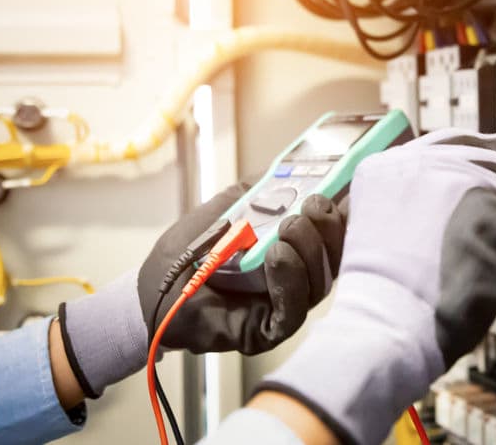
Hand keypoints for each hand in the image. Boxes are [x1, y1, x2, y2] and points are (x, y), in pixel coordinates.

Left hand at [58, 183, 345, 397]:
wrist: (151, 289)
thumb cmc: (187, 252)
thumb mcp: (227, 208)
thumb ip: (259, 190)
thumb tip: (295, 165)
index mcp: (292, 249)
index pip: (329, 234)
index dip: (341, 213)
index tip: (343, 189)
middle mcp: (296, 279)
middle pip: (332, 258)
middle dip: (328, 229)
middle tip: (314, 205)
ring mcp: (285, 306)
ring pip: (319, 283)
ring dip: (309, 250)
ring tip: (289, 227)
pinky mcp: (268, 330)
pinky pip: (293, 310)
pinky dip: (291, 281)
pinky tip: (277, 256)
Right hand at [255, 130, 495, 444]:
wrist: (386, 320)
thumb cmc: (387, 293)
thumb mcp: (388, 228)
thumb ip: (425, 201)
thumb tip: (484, 188)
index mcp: (385, 167)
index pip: (449, 142)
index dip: (487, 153)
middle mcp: (417, 161)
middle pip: (487, 157)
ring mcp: (453, 178)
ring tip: (479, 267)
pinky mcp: (485, 203)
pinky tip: (490, 274)